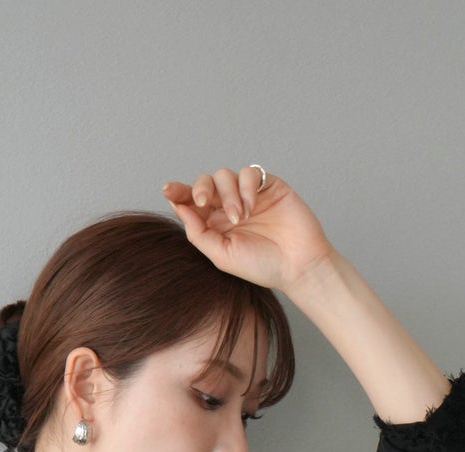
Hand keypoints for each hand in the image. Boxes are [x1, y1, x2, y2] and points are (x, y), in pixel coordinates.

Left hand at [161, 165, 336, 294]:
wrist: (297, 265)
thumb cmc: (262, 266)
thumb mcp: (222, 255)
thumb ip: (198, 233)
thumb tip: (178, 208)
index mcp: (216, 224)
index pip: (192, 202)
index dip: (179, 192)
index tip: (167, 190)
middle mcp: (229, 207)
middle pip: (206, 183)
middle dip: (200, 189)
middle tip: (204, 203)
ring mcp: (248, 195)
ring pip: (225, 175)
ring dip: (228, 194)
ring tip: (240, 217)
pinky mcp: (268, 185)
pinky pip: (249, 173)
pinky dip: (246, 187)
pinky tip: (252, 206)